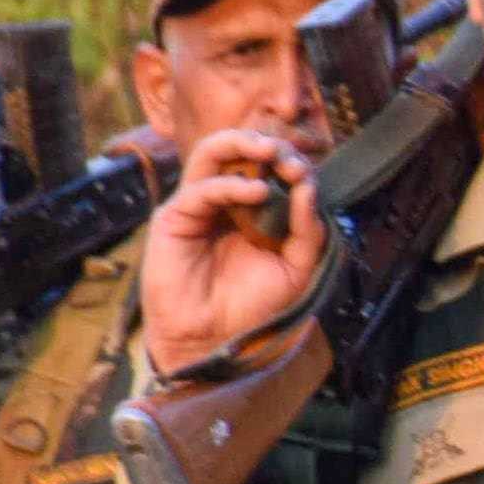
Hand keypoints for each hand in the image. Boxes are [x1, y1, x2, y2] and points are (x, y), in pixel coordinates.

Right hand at [140, 122, 330, 365]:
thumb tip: (309, 186)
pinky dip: (230, 184)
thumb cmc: (251, 307)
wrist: (214, 339)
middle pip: (240, 151)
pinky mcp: (174, 217)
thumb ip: (308, 231)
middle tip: (290, 159)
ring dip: (241, 144)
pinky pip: (201, 188)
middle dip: (268, 146)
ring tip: (270, 152)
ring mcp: (197, 205)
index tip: (307, 174)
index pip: (270, 168)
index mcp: (254, 209)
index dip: (290, 164)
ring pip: (211, 153)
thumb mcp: (296, 269)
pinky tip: (257, 192)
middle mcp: (224, 200)